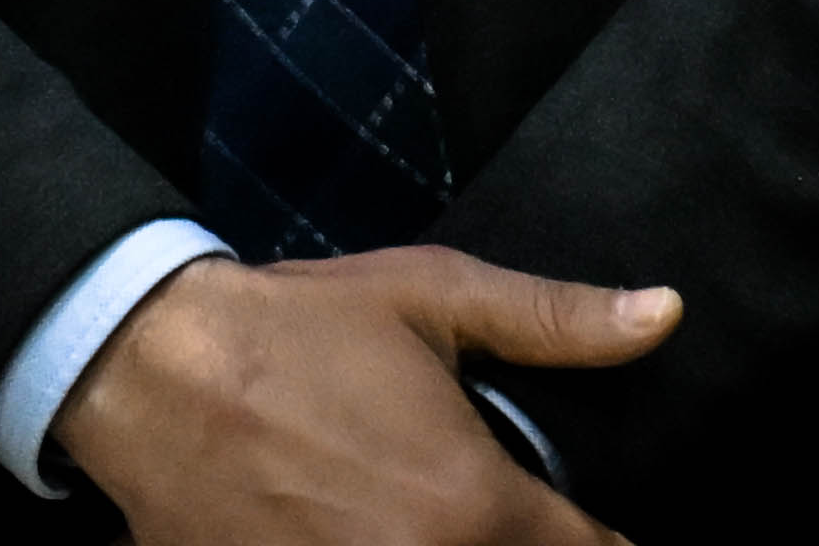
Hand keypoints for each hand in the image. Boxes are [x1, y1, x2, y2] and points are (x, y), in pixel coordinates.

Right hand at [54, 247, 681, 544]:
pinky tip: (362, 534)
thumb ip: (557, 321)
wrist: (152, 371)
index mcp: (477, 507)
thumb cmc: (301, 329)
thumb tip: (665, 313)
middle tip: (499, 522)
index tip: (583, 527)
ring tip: (434, 524)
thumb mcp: (434, 298)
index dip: (597, 542)